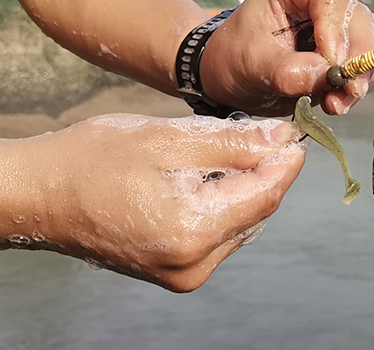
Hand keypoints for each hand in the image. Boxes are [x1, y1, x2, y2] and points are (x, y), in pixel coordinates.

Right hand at [1, 115, 304, 291]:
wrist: (42, 196)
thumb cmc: (95, 159)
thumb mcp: (168, 138)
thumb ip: (233, 142)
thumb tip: (282, 140)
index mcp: (193, 229)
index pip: (265, 194)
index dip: (286, 163)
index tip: (297, 134)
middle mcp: (194, 263)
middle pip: (256, 211)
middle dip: (265, 172)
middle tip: (264, 134)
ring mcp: (185, 274)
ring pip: (241, 224)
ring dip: (245, 188)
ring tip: (231, 153)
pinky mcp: (178, 273)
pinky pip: (220, 236)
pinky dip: (225, 205)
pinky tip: (211, 180)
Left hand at [200, 0, 373, 116]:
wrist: (230, 79)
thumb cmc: (233, 60)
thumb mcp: (252, 66)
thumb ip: (288, 71)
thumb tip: (328, 75)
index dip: (336, 28)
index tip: (332, 63)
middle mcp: (317, 1)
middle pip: (356, 19)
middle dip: (356, 59)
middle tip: (348, 91)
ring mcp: (331, 27)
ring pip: (365, 45)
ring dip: (357, 78)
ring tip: (337, 104)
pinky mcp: (338, 53)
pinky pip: (358, 67)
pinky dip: (351, 88)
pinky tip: (335, 104)